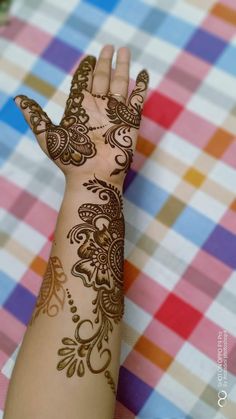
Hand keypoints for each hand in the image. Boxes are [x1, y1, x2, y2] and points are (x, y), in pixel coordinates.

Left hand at [14, 45, 148, 185]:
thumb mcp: (47, 136)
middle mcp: (97, 107)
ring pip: (120, 83)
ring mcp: (115, 113)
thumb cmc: (70, 159)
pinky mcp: (130, 120)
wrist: (92, 176)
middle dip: (105, 62)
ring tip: (124, 50)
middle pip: (102, 78)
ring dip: (122, 67)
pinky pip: (138, 99)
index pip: (83, 82)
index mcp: (79, 108)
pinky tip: (144, 73)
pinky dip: (142, 86)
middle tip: (108, 47)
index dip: (85, 69)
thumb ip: (35, 116)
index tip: (89, 58)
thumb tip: (18, 99)